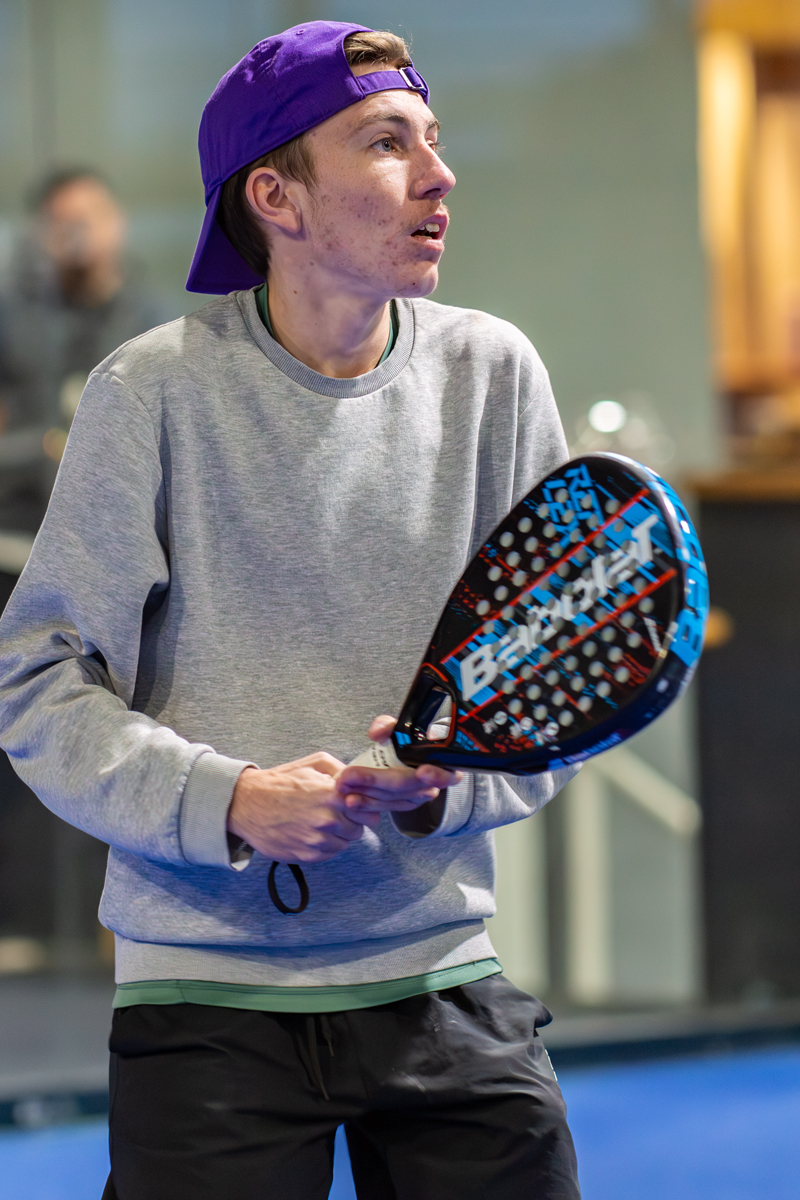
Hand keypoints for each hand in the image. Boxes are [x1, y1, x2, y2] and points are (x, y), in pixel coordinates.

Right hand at [226, 752, 378, 862]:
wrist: (247, 804)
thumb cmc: (281, 782)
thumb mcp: (313, 763)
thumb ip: (342, 770)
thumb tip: (360, 781)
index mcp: (333, 796)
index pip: (369, 813)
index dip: (364, 809)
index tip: (355, 806)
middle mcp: (328, 821)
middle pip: (359, 830)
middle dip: (351, 822)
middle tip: (336, 814)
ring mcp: (317, 841)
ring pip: (344, 844)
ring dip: (338, 835)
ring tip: (320, 823)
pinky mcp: (307, 855)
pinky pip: (329, 854)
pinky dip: (324, 846)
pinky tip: (311, 832)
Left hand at [337, 715, 461, 824]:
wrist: (409, 752)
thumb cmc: (410, 736)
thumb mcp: (401, 726)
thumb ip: (388, 725)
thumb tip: (377, 734)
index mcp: (444, 762)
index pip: (447, 773)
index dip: (437, 774)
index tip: (423, 771)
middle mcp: (433, 784)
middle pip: (407, 787)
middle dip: (377, 782)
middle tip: (349, 777)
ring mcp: (417, 797)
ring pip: (393, 800)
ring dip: (367, 795)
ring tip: (343, 788)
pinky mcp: (403, 804)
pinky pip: (386, 807)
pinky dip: (367, 804)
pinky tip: (350, 800)